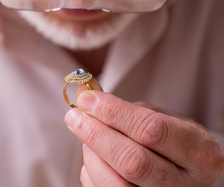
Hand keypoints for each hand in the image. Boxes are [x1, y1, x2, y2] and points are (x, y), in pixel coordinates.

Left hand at [65, 90, 223, 185]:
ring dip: (91, 153)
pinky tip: (95, 155)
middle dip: (96, 134)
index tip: (88, 99)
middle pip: (131, 161)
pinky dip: (91, 170)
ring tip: (87, 134)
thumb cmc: (170, 139)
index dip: (114, 113)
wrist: (182, 169)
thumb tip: (87, 97)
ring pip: (114, 183)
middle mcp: (185, 184)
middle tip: (75, 117)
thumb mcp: (164, 119)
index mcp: (199, 153)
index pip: (150, 130)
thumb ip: (129, 110)